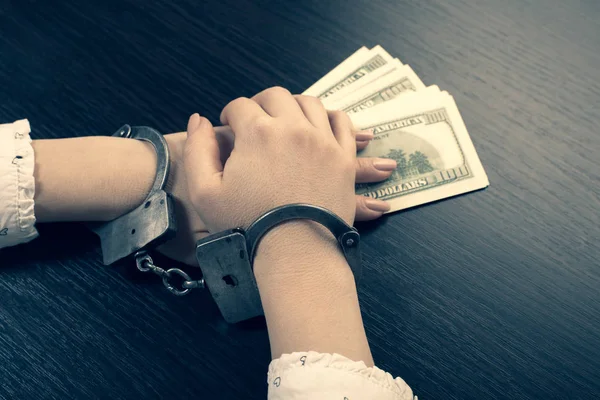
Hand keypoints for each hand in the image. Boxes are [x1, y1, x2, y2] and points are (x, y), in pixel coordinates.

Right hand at [183, 88, 375, 362]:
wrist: (296, 253)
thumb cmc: (247, 225)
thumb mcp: (205, 193)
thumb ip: (196, 150)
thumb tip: (198, 120)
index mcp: (257, 132)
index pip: (240, 105)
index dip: (230, 114)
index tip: (229, 127)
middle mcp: (293, 127)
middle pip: (275, 96)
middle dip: (260, 104)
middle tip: (255, 121)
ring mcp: (323, 140)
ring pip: (309, 104)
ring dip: (293, 106)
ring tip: (286, 122)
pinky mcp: (344, 157)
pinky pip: (341, 122)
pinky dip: (329, 117)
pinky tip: (320, 126)